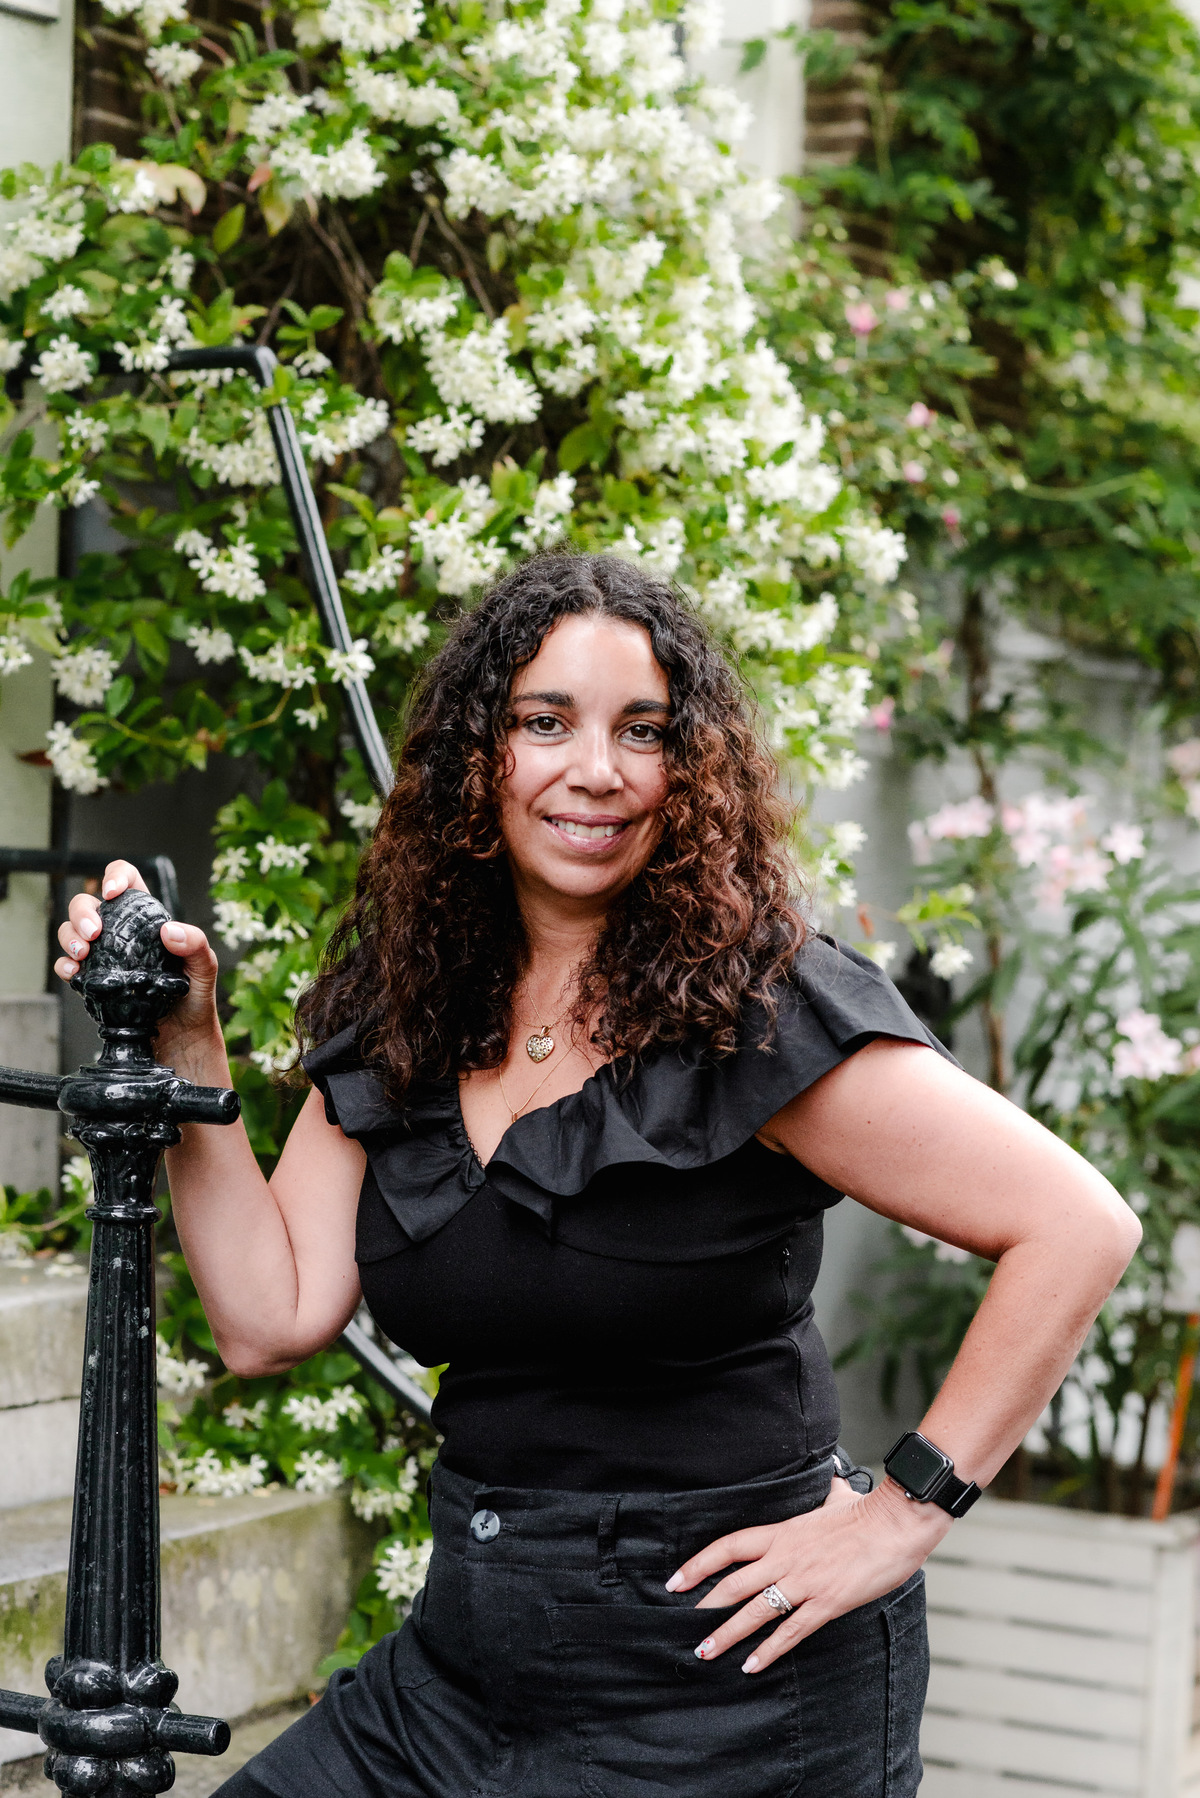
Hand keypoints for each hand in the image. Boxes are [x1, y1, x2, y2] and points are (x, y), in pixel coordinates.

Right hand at [54, 859, 221, 1068]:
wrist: (182, 1038)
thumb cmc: (195, 997)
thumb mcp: (206, 967)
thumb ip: (196, 944)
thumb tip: (168, 931)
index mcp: (147, 918)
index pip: (127, 880)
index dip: (115, 876)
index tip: (112, 893)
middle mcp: (121, 933)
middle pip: (87, 904)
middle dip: (82, 912)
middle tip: (94, 933)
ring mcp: (104, 956)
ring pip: (72, 931)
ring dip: (69, 936)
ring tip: (82, 952)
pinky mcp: (92, 980)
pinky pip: (68, 965)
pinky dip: (64, 964)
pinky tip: (74, 971)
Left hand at [669, 1475, 950, 1673]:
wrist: (896, 1523)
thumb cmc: (869, 1511)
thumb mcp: (837, 1498)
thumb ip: (826, 1494)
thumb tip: (832, 1479)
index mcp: (783, 1531)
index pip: (729, 1546)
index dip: (699, 1564)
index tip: (676, 1580)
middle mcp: (786, 1556)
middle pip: (734, 1583)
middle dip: (705, 1606)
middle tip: (680, 1626)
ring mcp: (805, 1581)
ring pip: (755, 1611)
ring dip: (727, 1634)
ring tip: (705, 1651)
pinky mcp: (827, 1602)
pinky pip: (791, 1631)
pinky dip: (768, 1650)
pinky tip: (751, 1665)